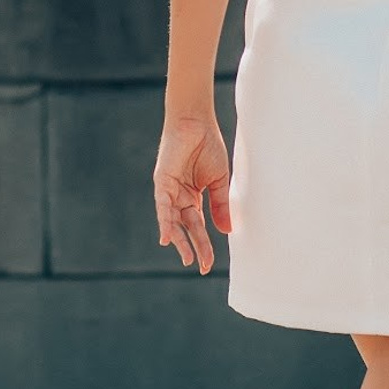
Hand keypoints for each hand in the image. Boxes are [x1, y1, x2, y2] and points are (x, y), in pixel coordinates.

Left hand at [155, 112, 230, 273]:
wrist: (197, 121)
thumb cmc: (208, 146)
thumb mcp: (218, 181)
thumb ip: (220, 205)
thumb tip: (226, 232)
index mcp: (193, 196)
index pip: (198, 226)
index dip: (204, 245)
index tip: (209, 264)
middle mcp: (179, 196)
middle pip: (186, 227)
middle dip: (193, 247)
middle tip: (200, 266)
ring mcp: (170, 190)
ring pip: (172, 221)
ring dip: (178, 239)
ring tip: (186, 257)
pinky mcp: (162, 182)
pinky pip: (163, 205)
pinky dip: (164, 221)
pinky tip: (166, 237)